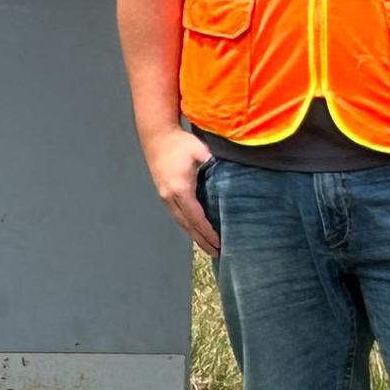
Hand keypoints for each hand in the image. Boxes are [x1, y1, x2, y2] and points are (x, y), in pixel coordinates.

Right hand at [142, 126, 217, 254]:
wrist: (156, 135)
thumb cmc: (180, 142)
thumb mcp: (199, 149)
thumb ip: (214, 162)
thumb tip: (233, 172)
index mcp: (180, 189)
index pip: (196, 217)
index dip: (208, 232)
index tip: (220, 244)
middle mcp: (170, 197)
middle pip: (187, 225)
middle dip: (202, 241)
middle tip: (217, 254)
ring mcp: (165, 196)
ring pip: (181, 222)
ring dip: (194, 236)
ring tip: (207, 247)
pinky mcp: (163, 193)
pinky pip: (177, 215)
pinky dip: (187, 225)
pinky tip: (195, 230)